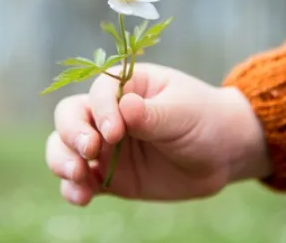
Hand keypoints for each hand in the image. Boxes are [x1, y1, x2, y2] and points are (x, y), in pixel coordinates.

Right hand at [45, 63, 271, 205]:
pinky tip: (82, 197)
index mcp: (126, 87)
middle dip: (71, 133)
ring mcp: (106, 147)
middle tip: (88, 151)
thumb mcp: (184, 113)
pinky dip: (74, 188)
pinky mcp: (109, 176)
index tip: (116, 133)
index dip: (101, 111)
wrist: (223, 155)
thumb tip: (125, 107)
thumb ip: (152, 114)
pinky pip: (82, 182)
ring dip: (62, 161)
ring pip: (65, 148)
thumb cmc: (205, 120)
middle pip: (70, 116)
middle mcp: (108, 114)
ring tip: (78, 177)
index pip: (98, 93)